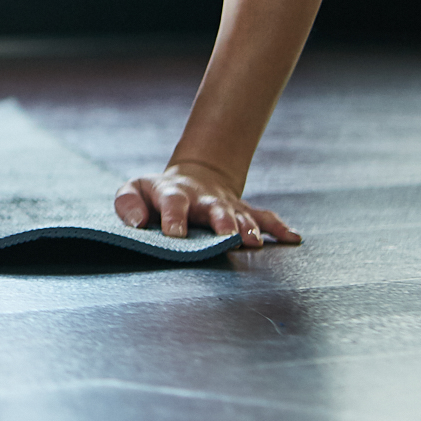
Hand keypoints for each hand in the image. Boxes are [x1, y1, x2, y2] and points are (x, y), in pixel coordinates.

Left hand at [113, 162, 301, 247]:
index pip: (173, 203)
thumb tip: (137, 224)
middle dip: (221, 221)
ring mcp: (226, 205)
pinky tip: (293, 237)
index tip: (175, 234)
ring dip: (247, 228)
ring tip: (253, 242)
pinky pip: (264, 218)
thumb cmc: (155, 194)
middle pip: (214, 208)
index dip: (174, 217)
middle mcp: (204, 199)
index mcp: (174, 194)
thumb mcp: (134, 190)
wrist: (192, 178)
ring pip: (241, 215)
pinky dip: (279, 227)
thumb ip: (127, 204)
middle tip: (227, 236)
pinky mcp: (243, 212)